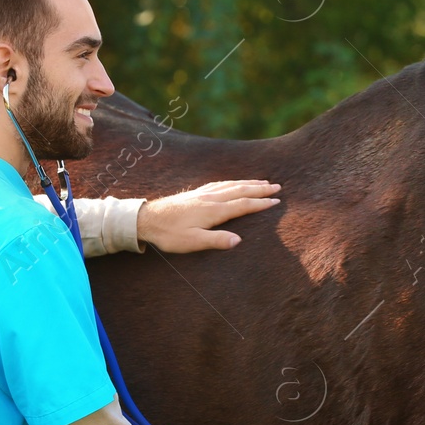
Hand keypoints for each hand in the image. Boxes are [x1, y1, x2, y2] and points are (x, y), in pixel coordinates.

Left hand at [136, 180, 281, 252]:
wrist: (147, 219)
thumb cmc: (169, 234)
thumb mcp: (193, 242)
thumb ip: (216, 241)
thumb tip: (238, 241)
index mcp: (214, 210)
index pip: (243, 205)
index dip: (261, 203)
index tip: (276, 201)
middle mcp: (211, 198)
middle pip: (241, 190)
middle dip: (260, 188)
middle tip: (277, 186)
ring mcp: (203, 193)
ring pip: (231, 184)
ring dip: (249, 183)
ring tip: (262, 182)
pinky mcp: (196, 193)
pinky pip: (220, 183)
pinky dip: (232, 181)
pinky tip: (234, 182)